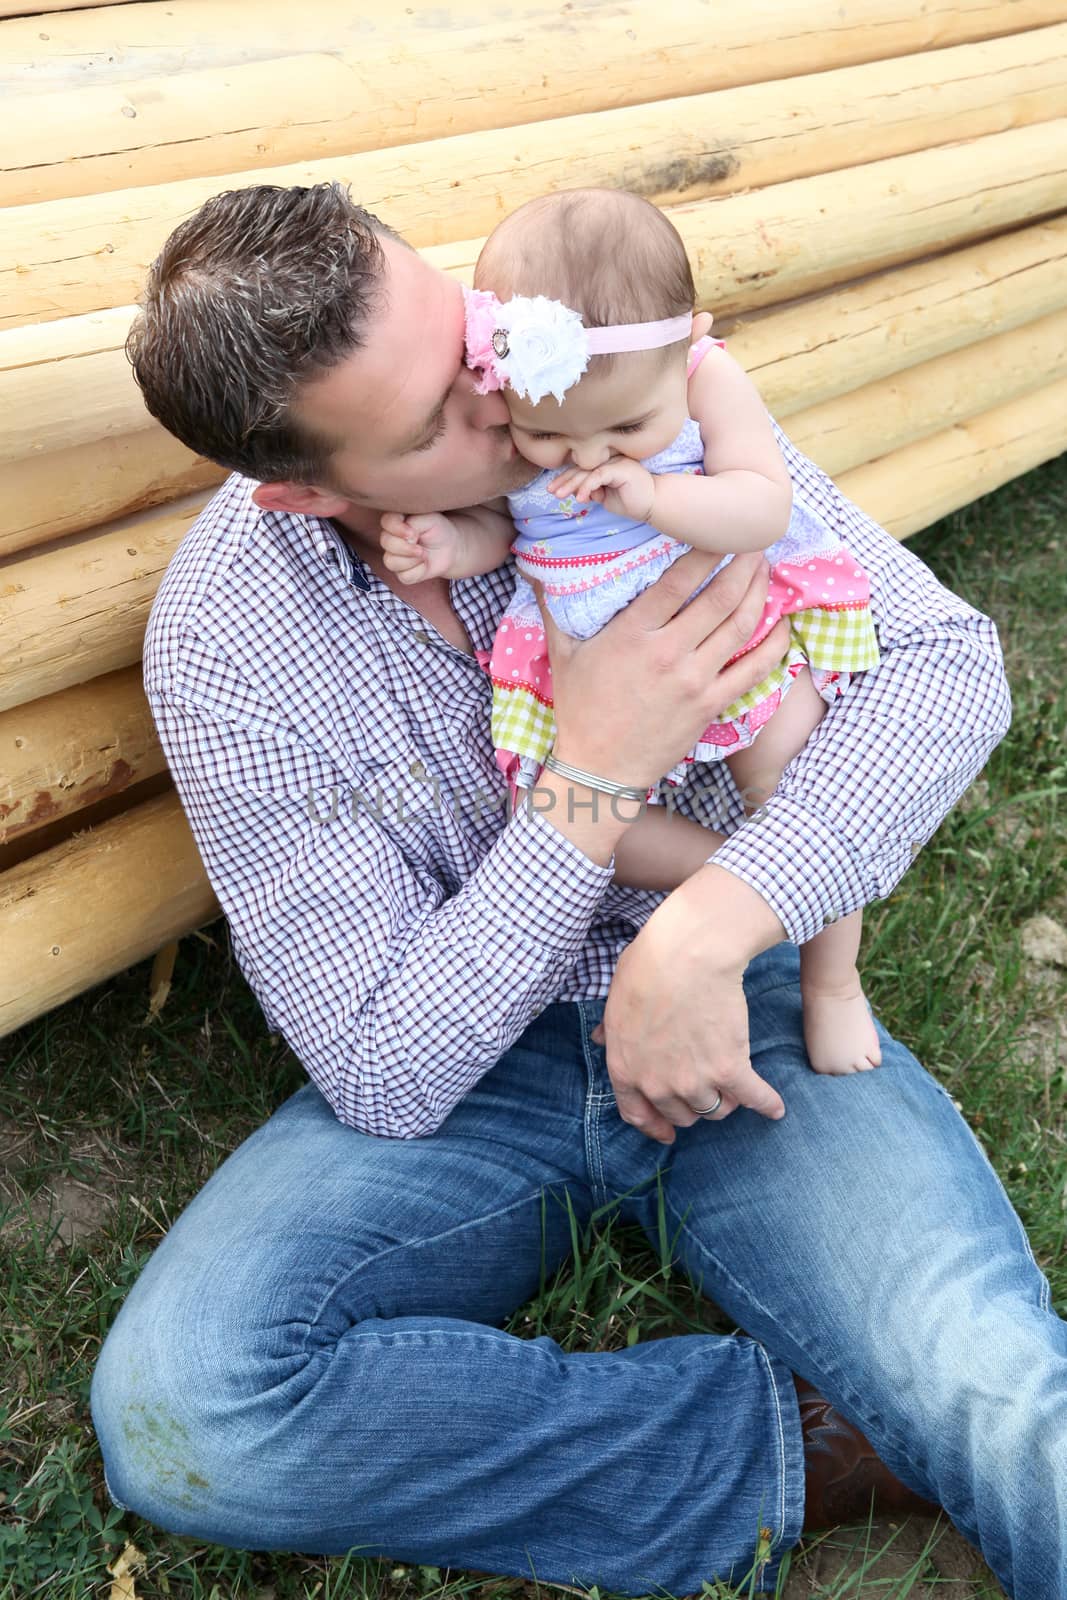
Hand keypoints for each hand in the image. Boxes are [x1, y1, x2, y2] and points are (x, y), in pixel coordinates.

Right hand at [380, 512, 460, 584]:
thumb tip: (406, 539)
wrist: (450, 548)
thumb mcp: (430, 519)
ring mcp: (394, 556)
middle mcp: (391, 538)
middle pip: (385, 543)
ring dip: (411, 560)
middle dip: (405, 548)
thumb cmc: (438, 529)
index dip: (397, 529)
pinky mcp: (402, 572)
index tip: (413, 534)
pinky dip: (418, 572)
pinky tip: (425, 564)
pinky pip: (404, 576)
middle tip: (421, 549)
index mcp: (396, 521)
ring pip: (390, 562)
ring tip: (424, 555)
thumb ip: (414, 522)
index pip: (386, 522)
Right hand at [527, 547, 790, 789]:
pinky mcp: (710, 705)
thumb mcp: (562, 654)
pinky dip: (773, 646)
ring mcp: (694, 680)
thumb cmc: (579, 709)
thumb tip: (534, 564)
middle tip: (755, 539)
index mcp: (633, 634)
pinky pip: (752, 670)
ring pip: (740, 626)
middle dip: (743, 563)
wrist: (599, 769)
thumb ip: (554, 605)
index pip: (678, 581)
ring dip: (759, 593)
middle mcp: (668, 653)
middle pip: (719, 597)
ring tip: (766, 568)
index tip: (720, 528)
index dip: (706, 550)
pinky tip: (783, 625)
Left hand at [548, 457, 656, 522]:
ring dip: (572, 484)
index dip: (566, 479)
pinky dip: (587, 486)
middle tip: (551, 492)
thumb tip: (577, 491)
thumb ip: (593, 491)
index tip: (552, 489)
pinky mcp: (621, 469)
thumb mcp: (606, 498)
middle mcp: (610, 459)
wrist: (653, 505)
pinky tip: (579, 498)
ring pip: (587, 471)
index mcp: (606, 463)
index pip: (582, 469)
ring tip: (559, 496)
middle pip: (581, 468)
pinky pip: (599, 476)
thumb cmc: (632, 501)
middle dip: (564, 481)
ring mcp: (616, 462)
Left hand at [592, 866, 787, 1142]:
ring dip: (726, 1100)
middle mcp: (657, 1084)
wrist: (687, 954)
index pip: (637, 1113)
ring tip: (735, 1085)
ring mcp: (694, 1081)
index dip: (654, 1126)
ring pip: (716, 1109)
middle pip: (681, 1114)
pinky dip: (767, 1104)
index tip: (668, 1134)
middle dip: (692, 1104)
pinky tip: (776, 1109)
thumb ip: (610, 1029)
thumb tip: (598, 1040)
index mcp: (625, 1069)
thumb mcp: (614, 1000)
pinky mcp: (730, 1070)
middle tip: (705, 1087)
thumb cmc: (648, 967)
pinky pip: (754, 1098)